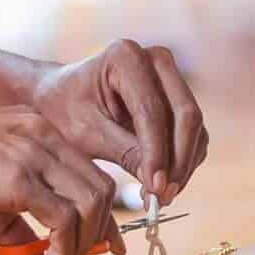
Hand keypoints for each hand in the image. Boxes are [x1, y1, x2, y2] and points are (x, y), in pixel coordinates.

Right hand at [0, 107, 120, 254]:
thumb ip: (16, 223)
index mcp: (42, 131)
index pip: (93, 173)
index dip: (104, 213)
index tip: (105, 242)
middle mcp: (47, 137)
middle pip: (102, 189)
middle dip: (100, 231)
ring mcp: (35, 155)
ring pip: (91, 204)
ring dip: (83, 243)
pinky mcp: (18, 179)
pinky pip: (64, 218)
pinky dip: (63, 247)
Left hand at [33, 40, 207, 204]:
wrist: (60, 97)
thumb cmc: (65, 109)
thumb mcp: (85, 132)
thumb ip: (123, 152)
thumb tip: (159, 184)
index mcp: (126, 57)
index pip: (152, 111)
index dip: (157, 153)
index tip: (155, 188)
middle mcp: (157, 60)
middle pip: (186, 115)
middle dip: (178, 161)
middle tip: (164, 197)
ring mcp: (171, 78)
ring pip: (194, 128)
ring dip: (183, 166)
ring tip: (160, 197)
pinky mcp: (178, 99)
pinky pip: (193, 135)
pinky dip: (183, 162)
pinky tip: (163, 185)